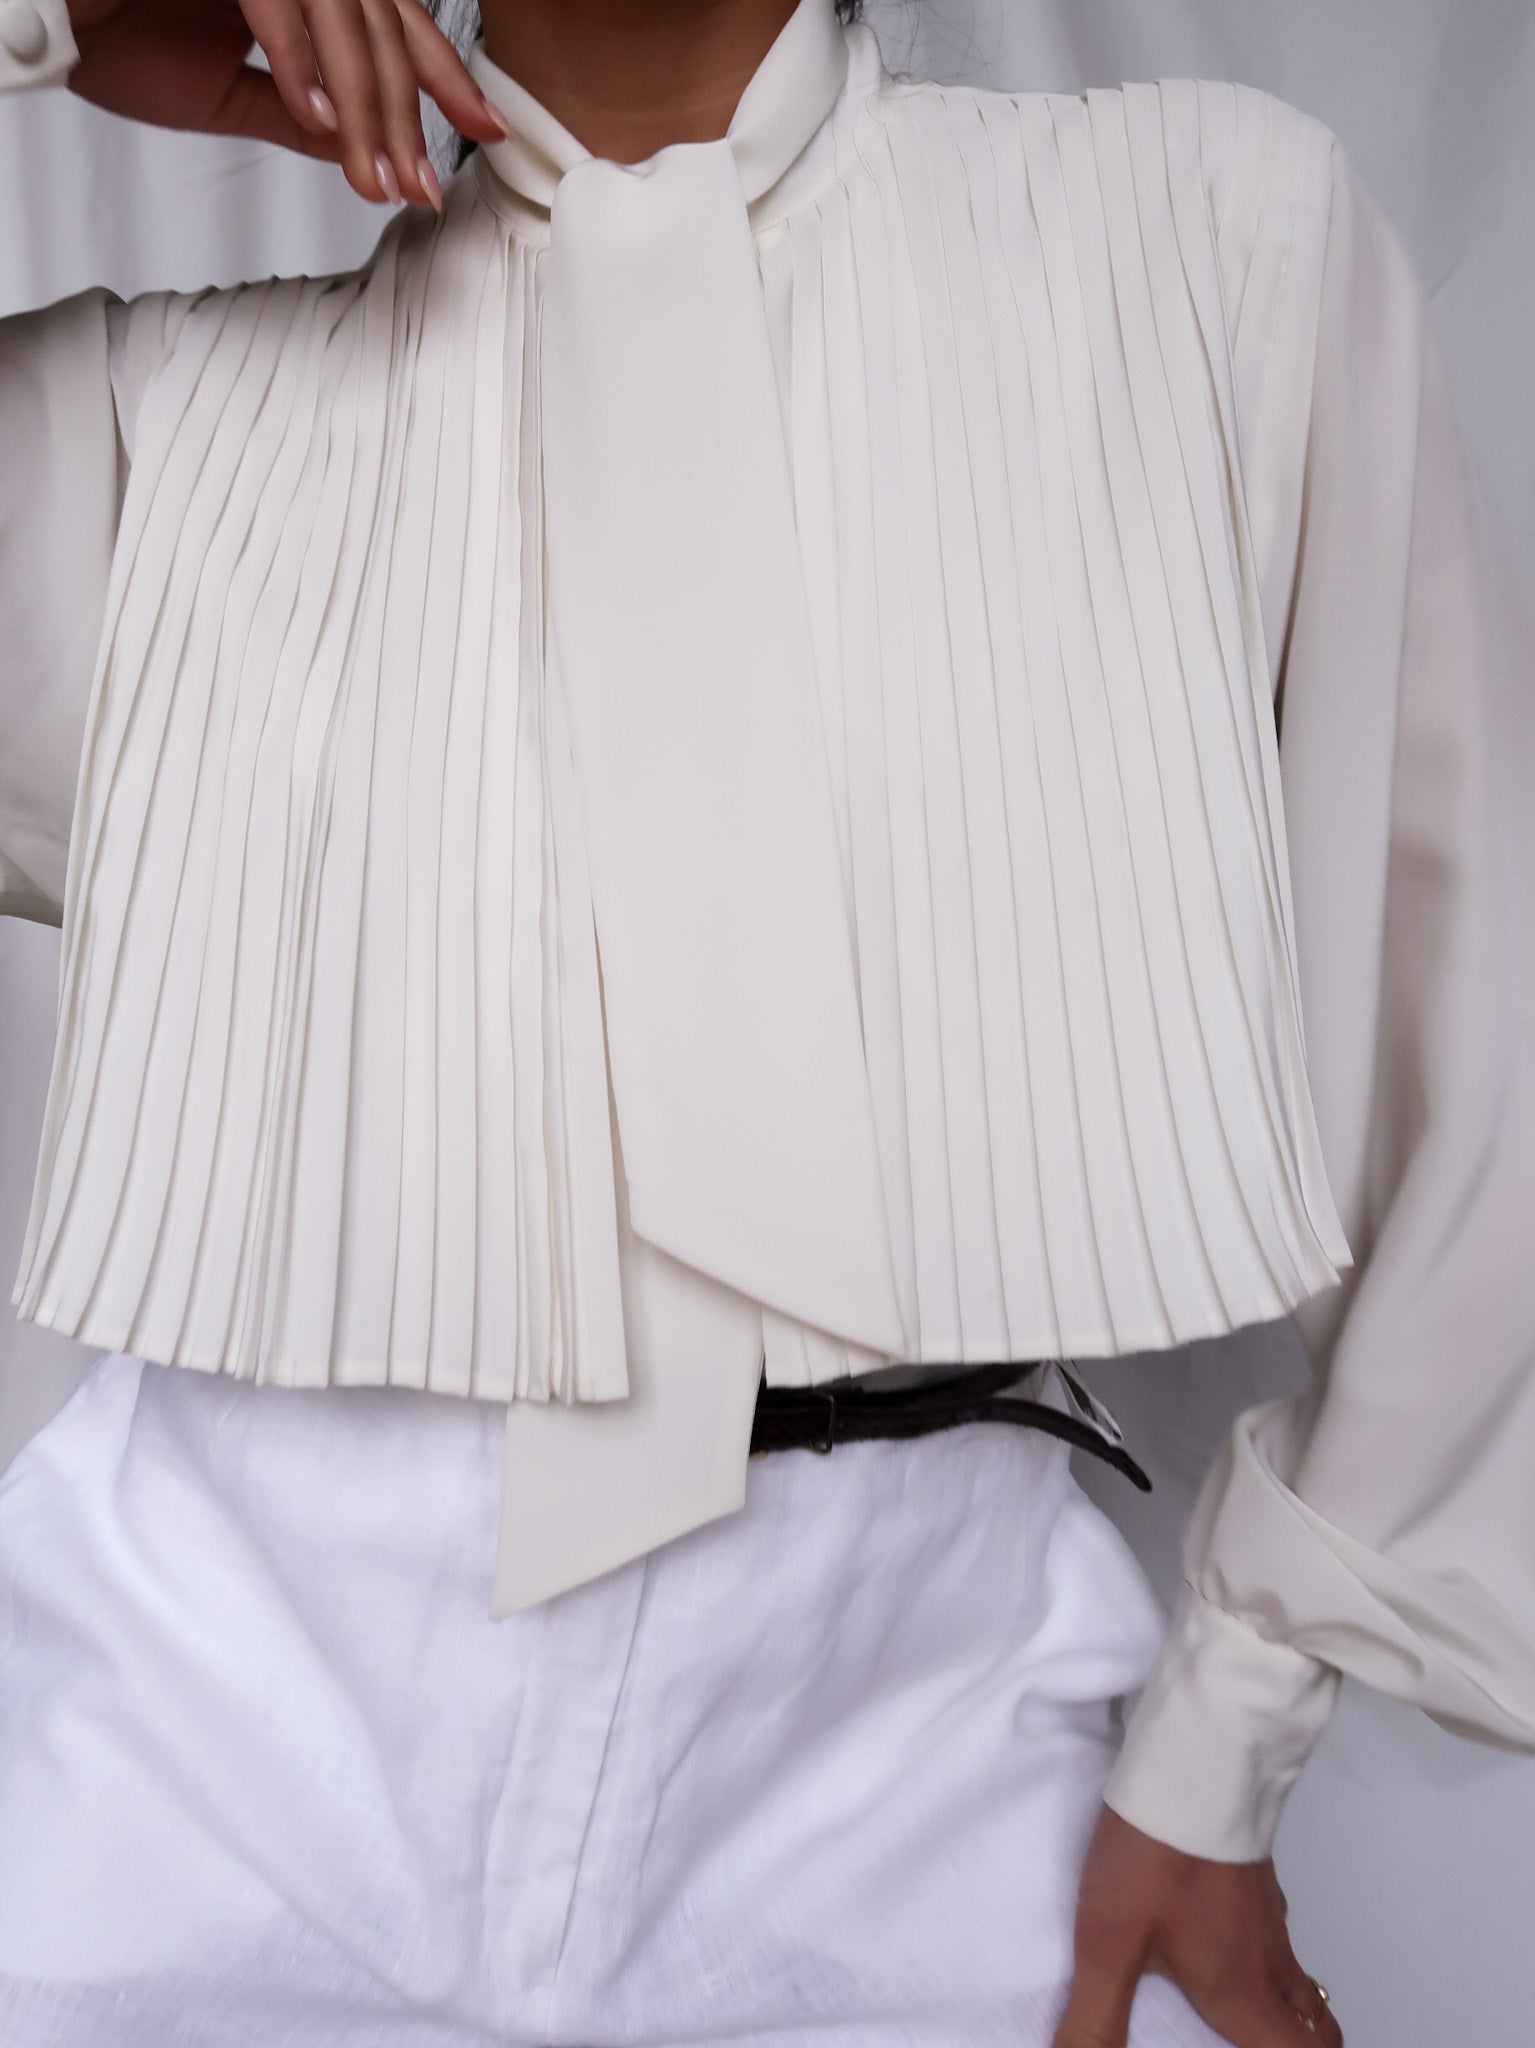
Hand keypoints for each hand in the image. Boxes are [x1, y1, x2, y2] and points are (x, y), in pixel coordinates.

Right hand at [64, 0, 509, 208]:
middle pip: (375, 21)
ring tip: (373, 174)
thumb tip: (360, 146)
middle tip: (418, 186)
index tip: (484, 133)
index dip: (439, 76)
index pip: (385, 19)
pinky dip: (298, 58)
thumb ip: (297, 114)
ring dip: (360, 102)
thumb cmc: (110, 35)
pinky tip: (318, 117)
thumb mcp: (223, 93)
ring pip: (338, 13)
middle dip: (402, 113)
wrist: (34, 14)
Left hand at [1052, 1805, 1342, 2047]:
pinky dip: (1256, 1940)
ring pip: (1293, 1969)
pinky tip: (1212, 1922)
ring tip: (1231, 1994)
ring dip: (1276, 1991)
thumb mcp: (1109, 1945)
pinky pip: (1270, 1922)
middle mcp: (1269, 1957)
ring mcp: (1266, 1909)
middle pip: (1314, 2022)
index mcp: (1244, 1993)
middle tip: (1262, 2039)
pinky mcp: (1253, 1868)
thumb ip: (1096, 2018)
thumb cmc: (1158, 1856)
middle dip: (1300, 2040)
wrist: (1191, 1761)